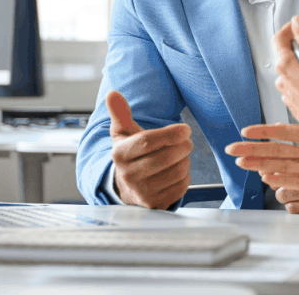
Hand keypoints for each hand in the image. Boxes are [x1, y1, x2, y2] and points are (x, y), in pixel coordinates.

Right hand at [106, 90, 192, 208]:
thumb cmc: (130, 154)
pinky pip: (181, 187)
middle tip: (186, 141)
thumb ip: (120, 113)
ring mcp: (142, 192)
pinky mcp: (155, 204)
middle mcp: (128, 175)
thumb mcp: (122, 133)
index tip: (186, 128)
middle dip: (183, 146)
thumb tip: (112, 93)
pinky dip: (185, 176)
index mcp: (120, 154)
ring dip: (185, 160)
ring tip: (179, 156)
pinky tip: (176, 171)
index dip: (170, 134)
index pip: (146, 141)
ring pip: (177, 171)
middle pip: (166, 158)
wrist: (126, 186)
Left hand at [226, 122, 298, 200]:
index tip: (245, 131)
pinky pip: (297, 181)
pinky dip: (280, 179)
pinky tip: (265, 178)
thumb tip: (294, 127)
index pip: (283, 130)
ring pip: (283, 165)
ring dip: (260, 164)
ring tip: (242, 162)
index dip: (263, 131)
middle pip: (277, 148)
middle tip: (231, 148)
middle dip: (252, 148)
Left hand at [273, 16, 298, 146]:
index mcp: (286, 64)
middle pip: (284, 55)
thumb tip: (297, 22)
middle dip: (298, 49)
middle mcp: (281, 78)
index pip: (279, 38)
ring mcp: (285, 92)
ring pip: (290, 71)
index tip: (298, 28)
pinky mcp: (291, 102)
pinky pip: (294, 85)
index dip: (289, 29)